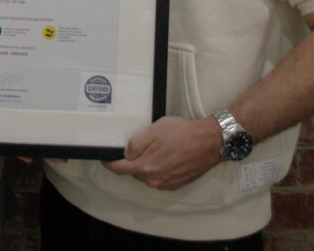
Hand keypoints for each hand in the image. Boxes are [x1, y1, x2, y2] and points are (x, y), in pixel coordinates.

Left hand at [101, 116, 221, 190]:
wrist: (208, 142)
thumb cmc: (182, 133)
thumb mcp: (154, 130)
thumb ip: (136, 143)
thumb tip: (126, 153)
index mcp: (146, 166)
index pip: (120, 169)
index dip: (110, 164)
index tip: (105, 159)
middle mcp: (154, 180)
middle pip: (134, 172)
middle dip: (132, 161)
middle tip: (137, 146)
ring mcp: (166, 183)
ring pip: (147, 175)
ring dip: (146, 165)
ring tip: (155, 148)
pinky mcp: (176, 183)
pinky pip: (160, 178)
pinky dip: (158, 169)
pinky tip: (166, 156)